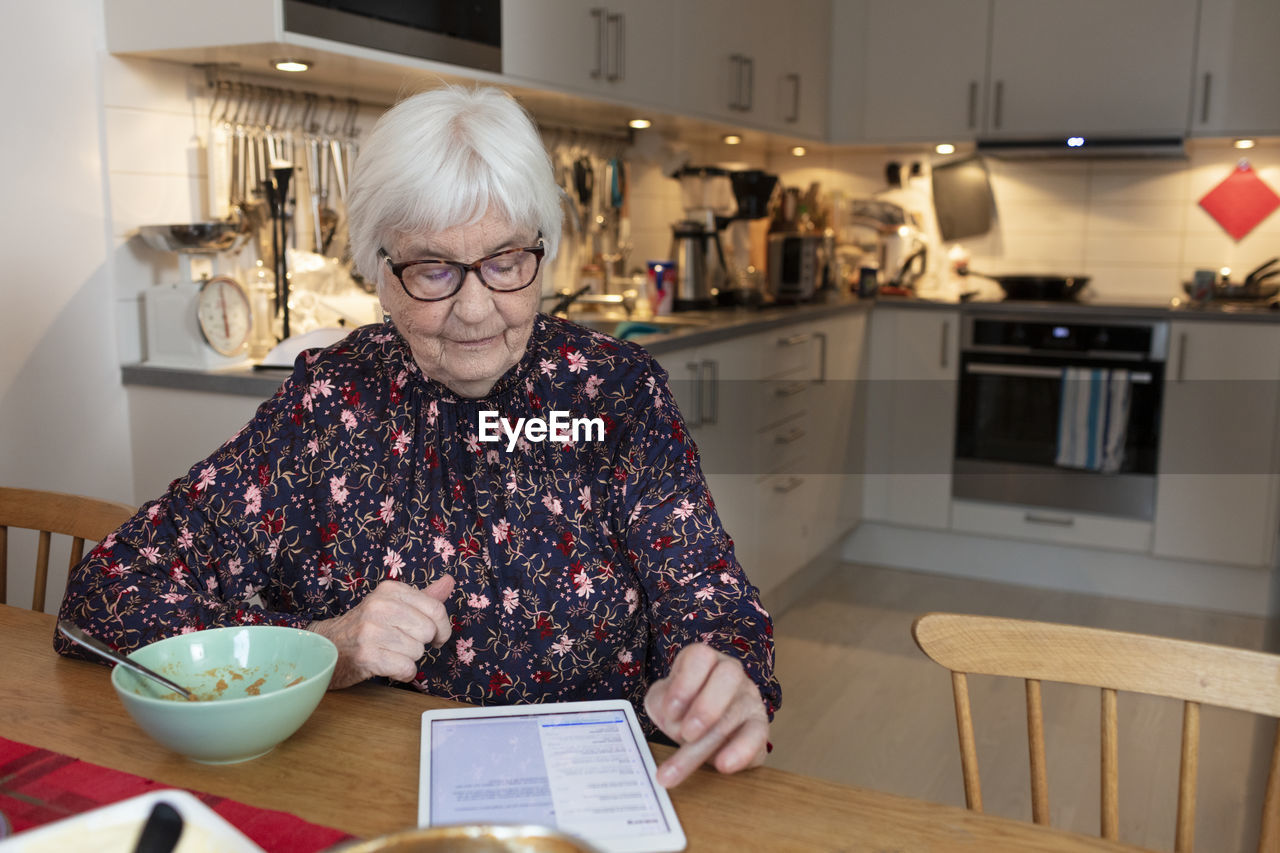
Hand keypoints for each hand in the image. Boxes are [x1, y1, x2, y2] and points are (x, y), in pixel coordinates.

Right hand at [308, 576, 453, 688]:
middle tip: (403, 643)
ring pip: (418, 651)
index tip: (437, 636)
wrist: (328, 646)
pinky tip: (390, 667)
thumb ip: (424, 596)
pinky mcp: (367, 656)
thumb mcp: (393, 604)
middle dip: (421, 643)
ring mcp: (371, 631)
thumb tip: (450, 581)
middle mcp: (379, 606)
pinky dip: (403, 673)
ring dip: (409, 658)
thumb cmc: (366, 626)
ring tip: (390, 652)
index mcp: (390, 590)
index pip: (436, 609)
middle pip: (428, 631)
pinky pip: (406, 668)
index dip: (443, 628)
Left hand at [643, 643, 768, 787]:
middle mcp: (730, 673)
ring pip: (735, 713)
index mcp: (703, 661)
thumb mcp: (662, 701)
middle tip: (686, 733)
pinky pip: (757, 736)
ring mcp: (748, 698)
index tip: (670, 711)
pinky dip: (740, 751)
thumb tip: (669, 717)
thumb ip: (660, 703)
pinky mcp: (759, 727)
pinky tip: (723, 765)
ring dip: (708, 742)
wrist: (704, 731)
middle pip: (728, 675)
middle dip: (706, 706)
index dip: (685, 683)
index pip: (700, 656)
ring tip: (683, 766)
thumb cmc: (683, 708)